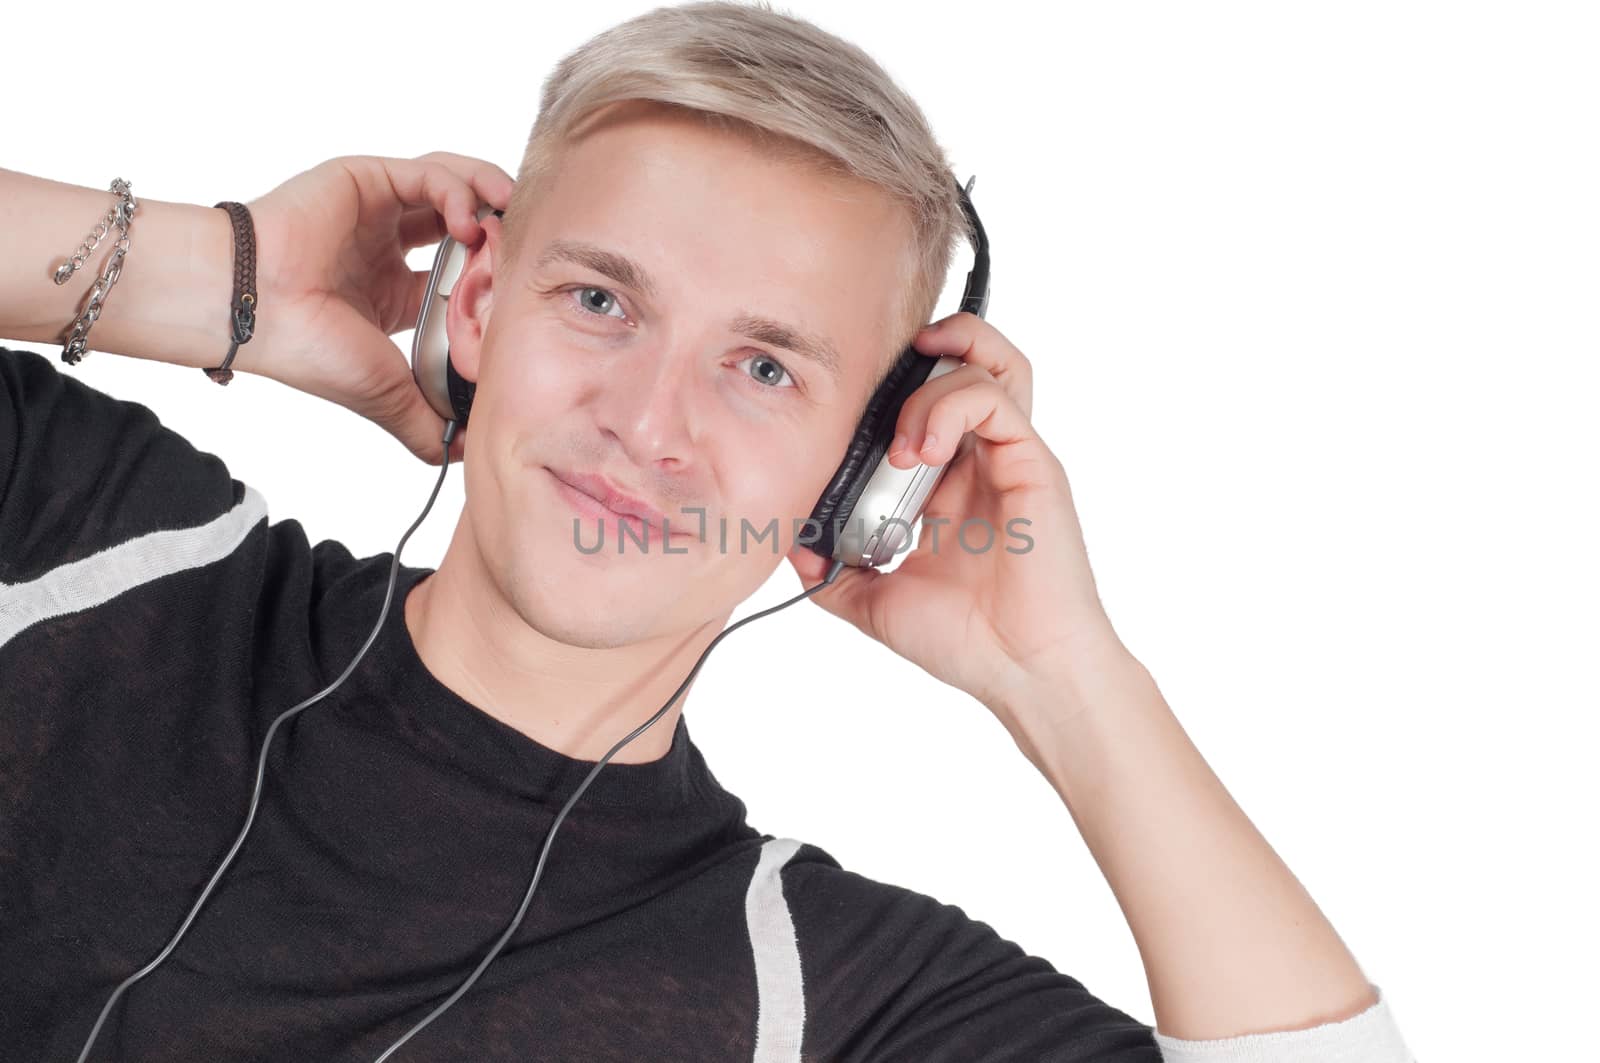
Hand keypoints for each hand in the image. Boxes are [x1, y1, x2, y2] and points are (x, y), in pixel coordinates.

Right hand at [242, 152, 513, 463]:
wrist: (257, 308)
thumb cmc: (308, 349)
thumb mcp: (388, 395)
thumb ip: (429, 425)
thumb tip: (469, 452)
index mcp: (395, 294)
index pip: (466, 279)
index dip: (497, 285)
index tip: (519, 301)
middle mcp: (389, 249)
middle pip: (468, 229)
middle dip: (503, 239)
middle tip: (524, 258)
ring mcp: (380, 212)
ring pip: (455, 190)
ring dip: (492, 203)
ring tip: (511, 226)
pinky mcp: (370, 179)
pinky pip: (430, 173)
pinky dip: (460, 191)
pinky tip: (469, 223)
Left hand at [787, 312, 1129, 730]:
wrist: (1024, 674)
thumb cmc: (969, 643)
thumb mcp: (875, 602)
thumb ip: (832, 569)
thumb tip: (790, 542)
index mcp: (947, 487)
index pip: (922, 404)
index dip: (885, 391)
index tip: (843, 413)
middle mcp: (980, 463)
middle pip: (966, 363)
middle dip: (920, 355)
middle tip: (878, 387)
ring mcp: (1009, 459)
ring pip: (988, 364)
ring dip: (934, 380)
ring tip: (904, 434)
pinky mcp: (1034, 463)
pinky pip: (997, 398)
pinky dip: (952, 407)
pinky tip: (924, 451)